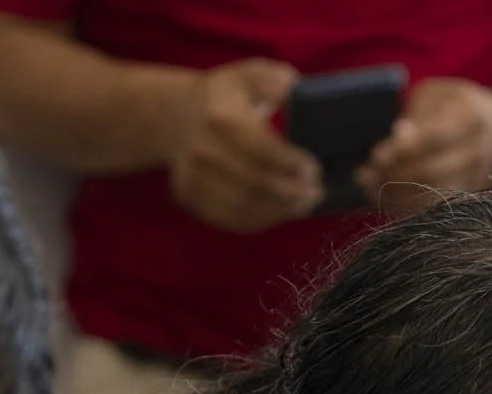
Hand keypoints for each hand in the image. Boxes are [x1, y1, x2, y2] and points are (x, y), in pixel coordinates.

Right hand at [166, 59, 322, 231]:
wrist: (175, 116)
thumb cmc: (224, 97)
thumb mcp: (248, 75)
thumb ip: (274, 79)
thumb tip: (293, 92)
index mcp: (220, 116)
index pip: (262, 148)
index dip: (291, 164)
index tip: (315, 170)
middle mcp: (203, 148)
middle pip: (256, 182)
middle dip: (291, 193)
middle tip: (316, 193)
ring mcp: (194, 176)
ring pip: (245, 205)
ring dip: (280, 211)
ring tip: (303, 205)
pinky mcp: (190, 197)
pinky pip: (230, 218)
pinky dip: (260, 220)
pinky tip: (279, 213)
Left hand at [361, 78, 491, 215]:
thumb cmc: (455, 103)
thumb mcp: (435, 95)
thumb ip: (416, 116)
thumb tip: (398, 137)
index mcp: (470, 117)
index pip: (433, 138)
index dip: (402, 150)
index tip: (375, 157)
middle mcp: (478, 150)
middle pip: (431, 171)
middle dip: (393, 177)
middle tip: (364, 177)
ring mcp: (476, 177)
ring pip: (432, 195)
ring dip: (396, 195)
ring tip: (369, 189)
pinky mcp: (469, 195)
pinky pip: (435, 207)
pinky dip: (408, 207)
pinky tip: (387, 201)